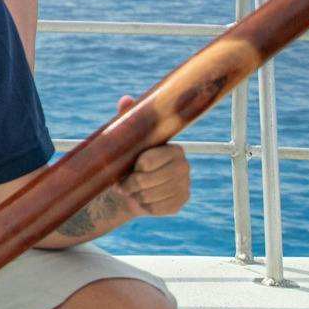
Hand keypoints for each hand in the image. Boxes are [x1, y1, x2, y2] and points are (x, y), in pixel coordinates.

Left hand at [113, 96, 190, 217]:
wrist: (132, 186)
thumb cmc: (129, 159)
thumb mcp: (127, 140)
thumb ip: (128, 120)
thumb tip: (126, 99)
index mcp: (175, 149)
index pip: (151, 159)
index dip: (136, 165)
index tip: (130, 166)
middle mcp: (184, 167)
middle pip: (150, 179)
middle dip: (132, 182)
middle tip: (123, 182)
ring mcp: (184, 187)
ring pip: (151, 195)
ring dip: (135, 194)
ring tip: (130, 189)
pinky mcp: (180, 203)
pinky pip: (157, 209)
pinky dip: (144, 206)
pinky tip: (141, 199)